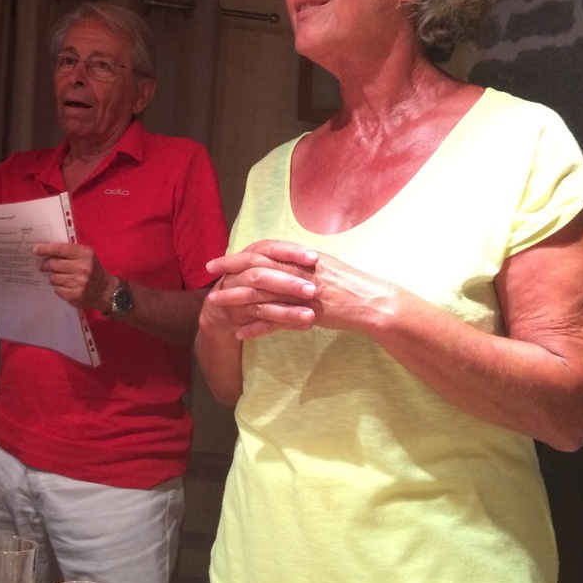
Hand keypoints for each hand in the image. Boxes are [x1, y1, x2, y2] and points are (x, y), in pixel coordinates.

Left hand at [33, 242, 112, 310]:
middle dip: (46, 265)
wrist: (105, 290)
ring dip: (53, 277)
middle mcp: (83, 268)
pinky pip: (56, 289)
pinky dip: (58, 287)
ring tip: (60, 277)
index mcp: (85, 254)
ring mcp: (79, 283)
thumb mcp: (85, 256)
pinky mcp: (74, 295)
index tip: (35, 250)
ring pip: (53, 278)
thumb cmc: (92, 269)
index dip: (46, 249)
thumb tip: (44, 251)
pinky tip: (66, 286)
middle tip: (44, 266)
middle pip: (53, 264)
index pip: (60, 249)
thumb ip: (68, 252)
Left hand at [206, 239, 399, 339]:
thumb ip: (298, 264)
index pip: (265, 249)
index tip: (219, 259)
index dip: (239, 253)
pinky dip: (257, 327)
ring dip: (236, 298)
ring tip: (215, 303)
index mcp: (303, 257)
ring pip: (262, 293)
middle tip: (209, 275)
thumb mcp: (322, 266)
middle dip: (229, 270)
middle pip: (258, 267)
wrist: (373, 303)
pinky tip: (240, 333)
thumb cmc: (349, 284)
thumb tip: (278, 261)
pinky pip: (277, 321)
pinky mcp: (309, 314)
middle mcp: (301, 270)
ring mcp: (304, 293)